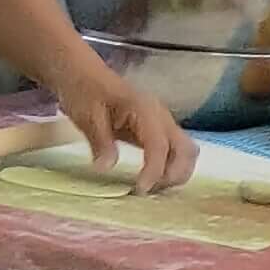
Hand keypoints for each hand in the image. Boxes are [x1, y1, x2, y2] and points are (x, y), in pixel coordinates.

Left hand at [52, 66, 197, 195]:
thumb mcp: (86, 117)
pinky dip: (170, 166)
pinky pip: (175, 150)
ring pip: (186, 151)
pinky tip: (152, 179)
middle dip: (173, 175)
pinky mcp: (158, 128)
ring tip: (151, 189)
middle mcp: (161, 116)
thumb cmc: (84, 93)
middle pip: (185, 150)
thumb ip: (100, 142)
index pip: (159, 146)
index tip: (139, 190)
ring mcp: (162, 122)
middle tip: (147, 193)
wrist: (83, 76)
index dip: (154, 171)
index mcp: (145, 110)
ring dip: (176, 172)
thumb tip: (106, 167)